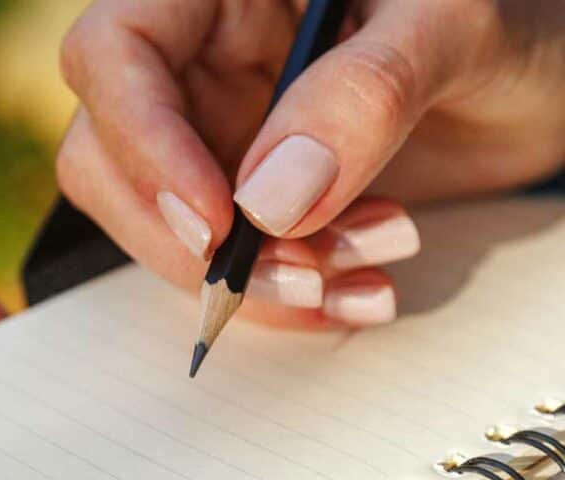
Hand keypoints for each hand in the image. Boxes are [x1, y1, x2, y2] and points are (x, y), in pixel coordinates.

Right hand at [57, 0, 564, 328]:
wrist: (536, 86)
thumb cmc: (513, 25)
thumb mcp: (463, 29)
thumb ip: (368, 94)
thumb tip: (267, 203)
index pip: (115, 53)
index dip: (144, 145)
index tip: (220, 225)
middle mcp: (203, 62)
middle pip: (111, 159)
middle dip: (196, 243)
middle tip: (302, 273)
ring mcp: (219, 135)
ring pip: (164, 228)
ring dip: (248, 280)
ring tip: (358, 275)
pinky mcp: (246, 199)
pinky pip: (223, 264)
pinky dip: (280, 299)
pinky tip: (351, 294)